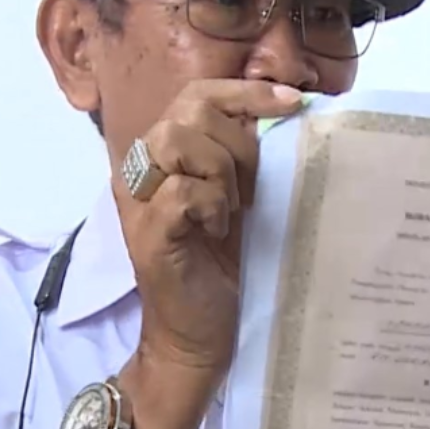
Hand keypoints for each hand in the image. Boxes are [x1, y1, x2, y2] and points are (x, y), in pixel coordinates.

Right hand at [117, 79, 304, 370]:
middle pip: (189, 110)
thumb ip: (242, 155)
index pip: (195, 94)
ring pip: (180, 140)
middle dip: (236, 143)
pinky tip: (217, 233)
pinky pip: (182, 190)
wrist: (198, 338)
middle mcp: (143, 170)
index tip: (290, 102)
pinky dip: (212, 207)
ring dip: (222, 172)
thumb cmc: (222, 269)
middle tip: (248, 191)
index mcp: (164, 156)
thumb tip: (283, 108)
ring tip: (228, 211)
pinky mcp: (148, 234)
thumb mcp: (237, 199)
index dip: (243, 90)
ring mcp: (139, 201)